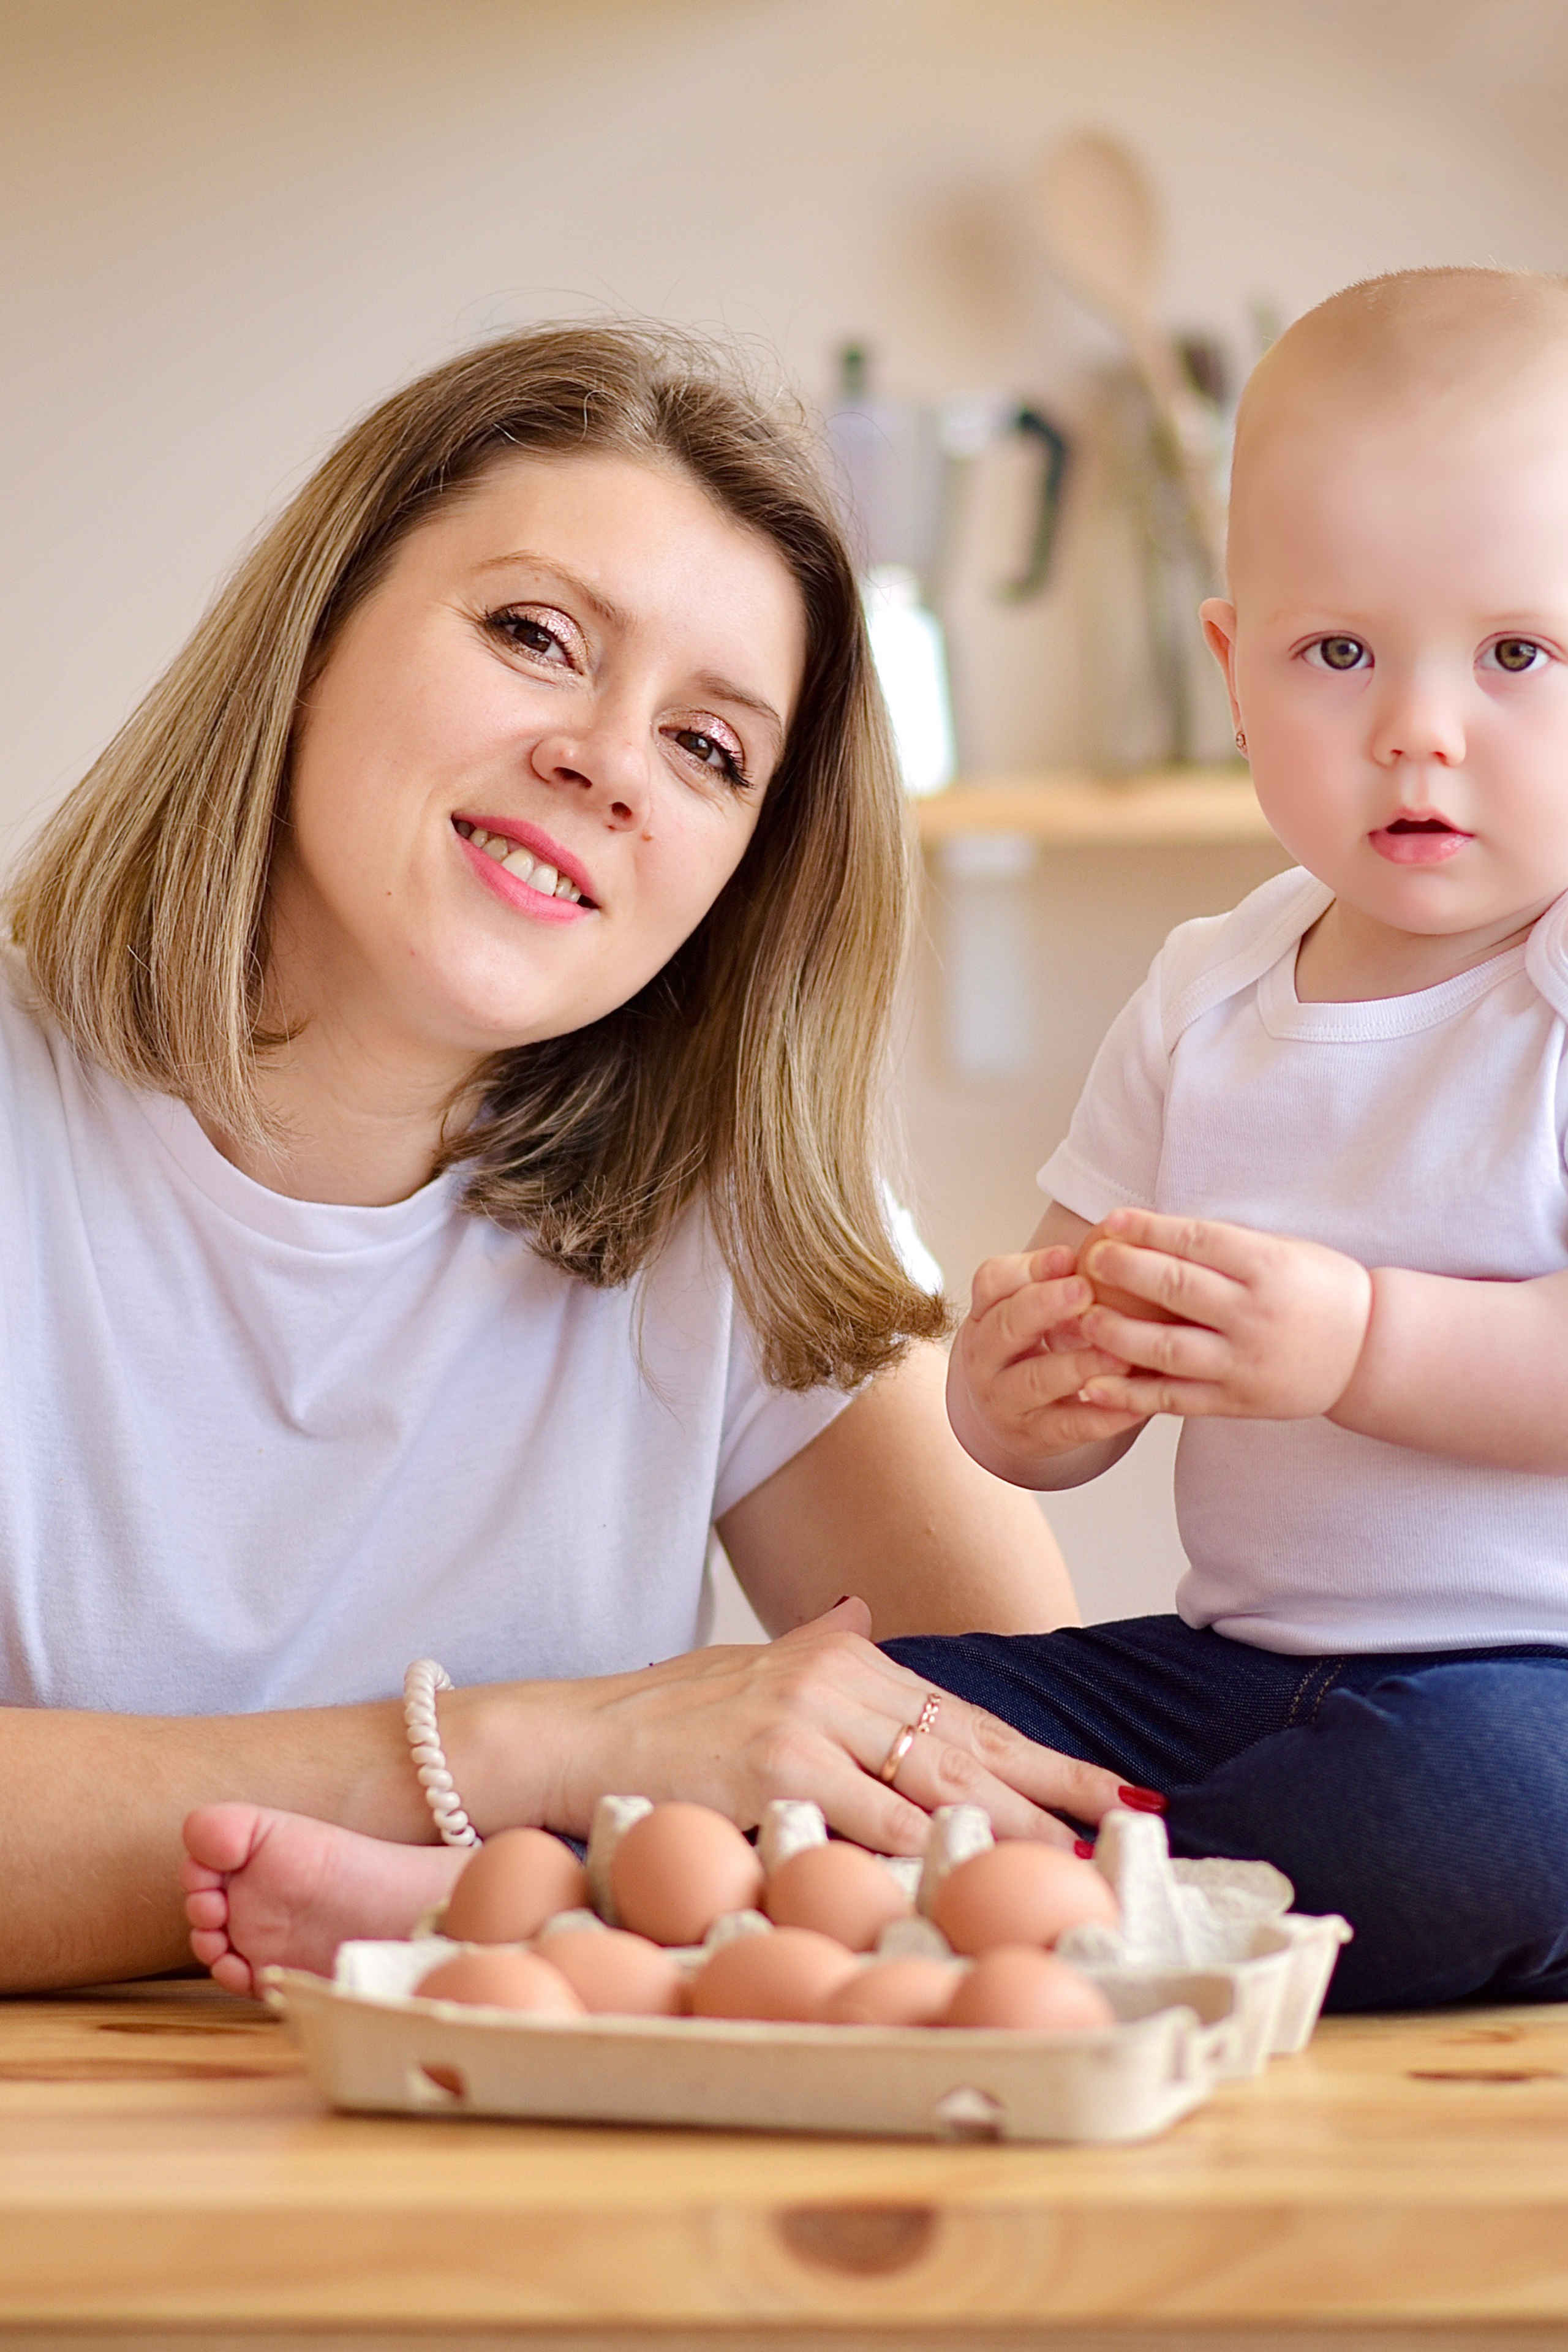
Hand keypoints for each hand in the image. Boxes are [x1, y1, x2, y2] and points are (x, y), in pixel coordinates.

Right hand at [536, 1599, 1127, 1854]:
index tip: (1093, 1782)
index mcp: (840, 1653)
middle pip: (967, 1739)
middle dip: (1051, 1782)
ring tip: (1073, 1855)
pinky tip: (979, 1869)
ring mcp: (809, 1723)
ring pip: (936, 1781)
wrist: (580, 1735)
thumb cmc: (666, 1716)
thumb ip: (817, 1650)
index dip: (1031, 1751)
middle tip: (1124, 1811)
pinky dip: (929, 1848)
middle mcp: (835, 1676)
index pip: (958, 1711)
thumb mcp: (750, 1662)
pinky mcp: (780, 1769)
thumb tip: (862, 1612)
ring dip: (1011, 1825)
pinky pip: (873, 1820)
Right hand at [947, 1243, 1148, 1481]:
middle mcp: (987, 1354)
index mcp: (987, 1312)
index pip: (992, 1282)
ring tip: (1119, 1354)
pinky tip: (1135, 1403)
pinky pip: (1069, 1426)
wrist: (1006, 1413)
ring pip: (1036, 1379)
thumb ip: (1060, 1279)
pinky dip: (1103, 1416)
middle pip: (1007, 1326)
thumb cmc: (1031, 1346)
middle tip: (1085, 1290)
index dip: (1029, 1268)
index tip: (1068, 1256)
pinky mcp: (1034, 1435)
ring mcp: (1006, 1398)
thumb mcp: (1032, 1307)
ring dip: (1078, 1365)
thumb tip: (1113, 1247)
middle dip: (1045, 1306)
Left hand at [1077, 1208, 1372, 1421]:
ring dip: (1118, 1334)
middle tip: (1089, 1261)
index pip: (1199, 1242)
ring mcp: (1245, 1362)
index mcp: (1269, 1267)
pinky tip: (1093, 1387)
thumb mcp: (1283, 1252)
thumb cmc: (1319, 1291)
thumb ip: (1226, 1247)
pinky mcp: (1238, 1402)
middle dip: (1125, 1271)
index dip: (1150, 1229)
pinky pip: (1175, 1399)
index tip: (1113, 1221)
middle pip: (1177, 1288)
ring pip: (1168, 1349)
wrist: (1367, 1351)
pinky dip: (1130, 1395)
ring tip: (1084, 1321)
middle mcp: (1256, 1315)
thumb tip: (1152, 1230)